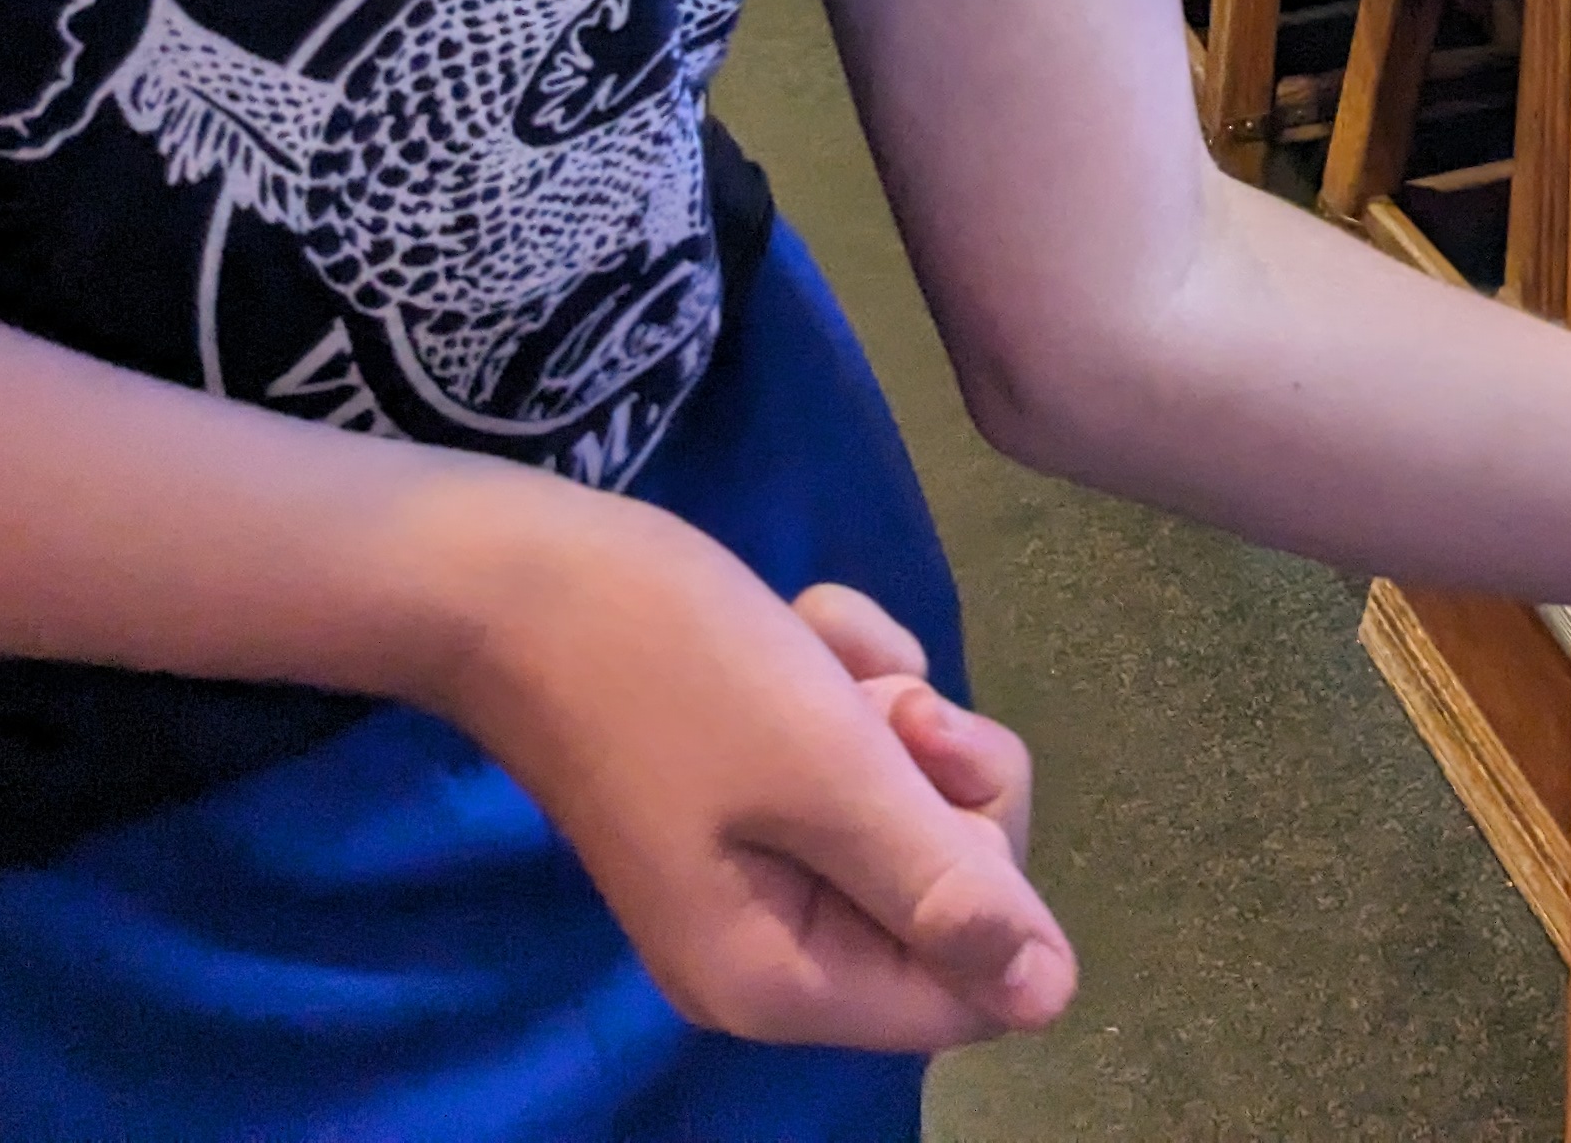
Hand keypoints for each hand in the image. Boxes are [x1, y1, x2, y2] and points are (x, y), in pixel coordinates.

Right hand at [422, 480, 1074, 1055]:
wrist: (517, 574)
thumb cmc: (673, 667)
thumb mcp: (828, 772)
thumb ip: (944, 888)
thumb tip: (1053, 997)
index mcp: (784, 979)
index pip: (972, 985)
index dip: (986, 863)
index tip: (933, 759)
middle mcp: (771, 946)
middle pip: (948, 883)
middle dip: (935, 763)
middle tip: (874, 696)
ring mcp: (754, 864)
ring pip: (907, 793)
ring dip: (886, 699)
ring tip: (814, 648)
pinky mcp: (744, 787)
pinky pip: (851, 741)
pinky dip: (843, 671)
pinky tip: (796, 627)